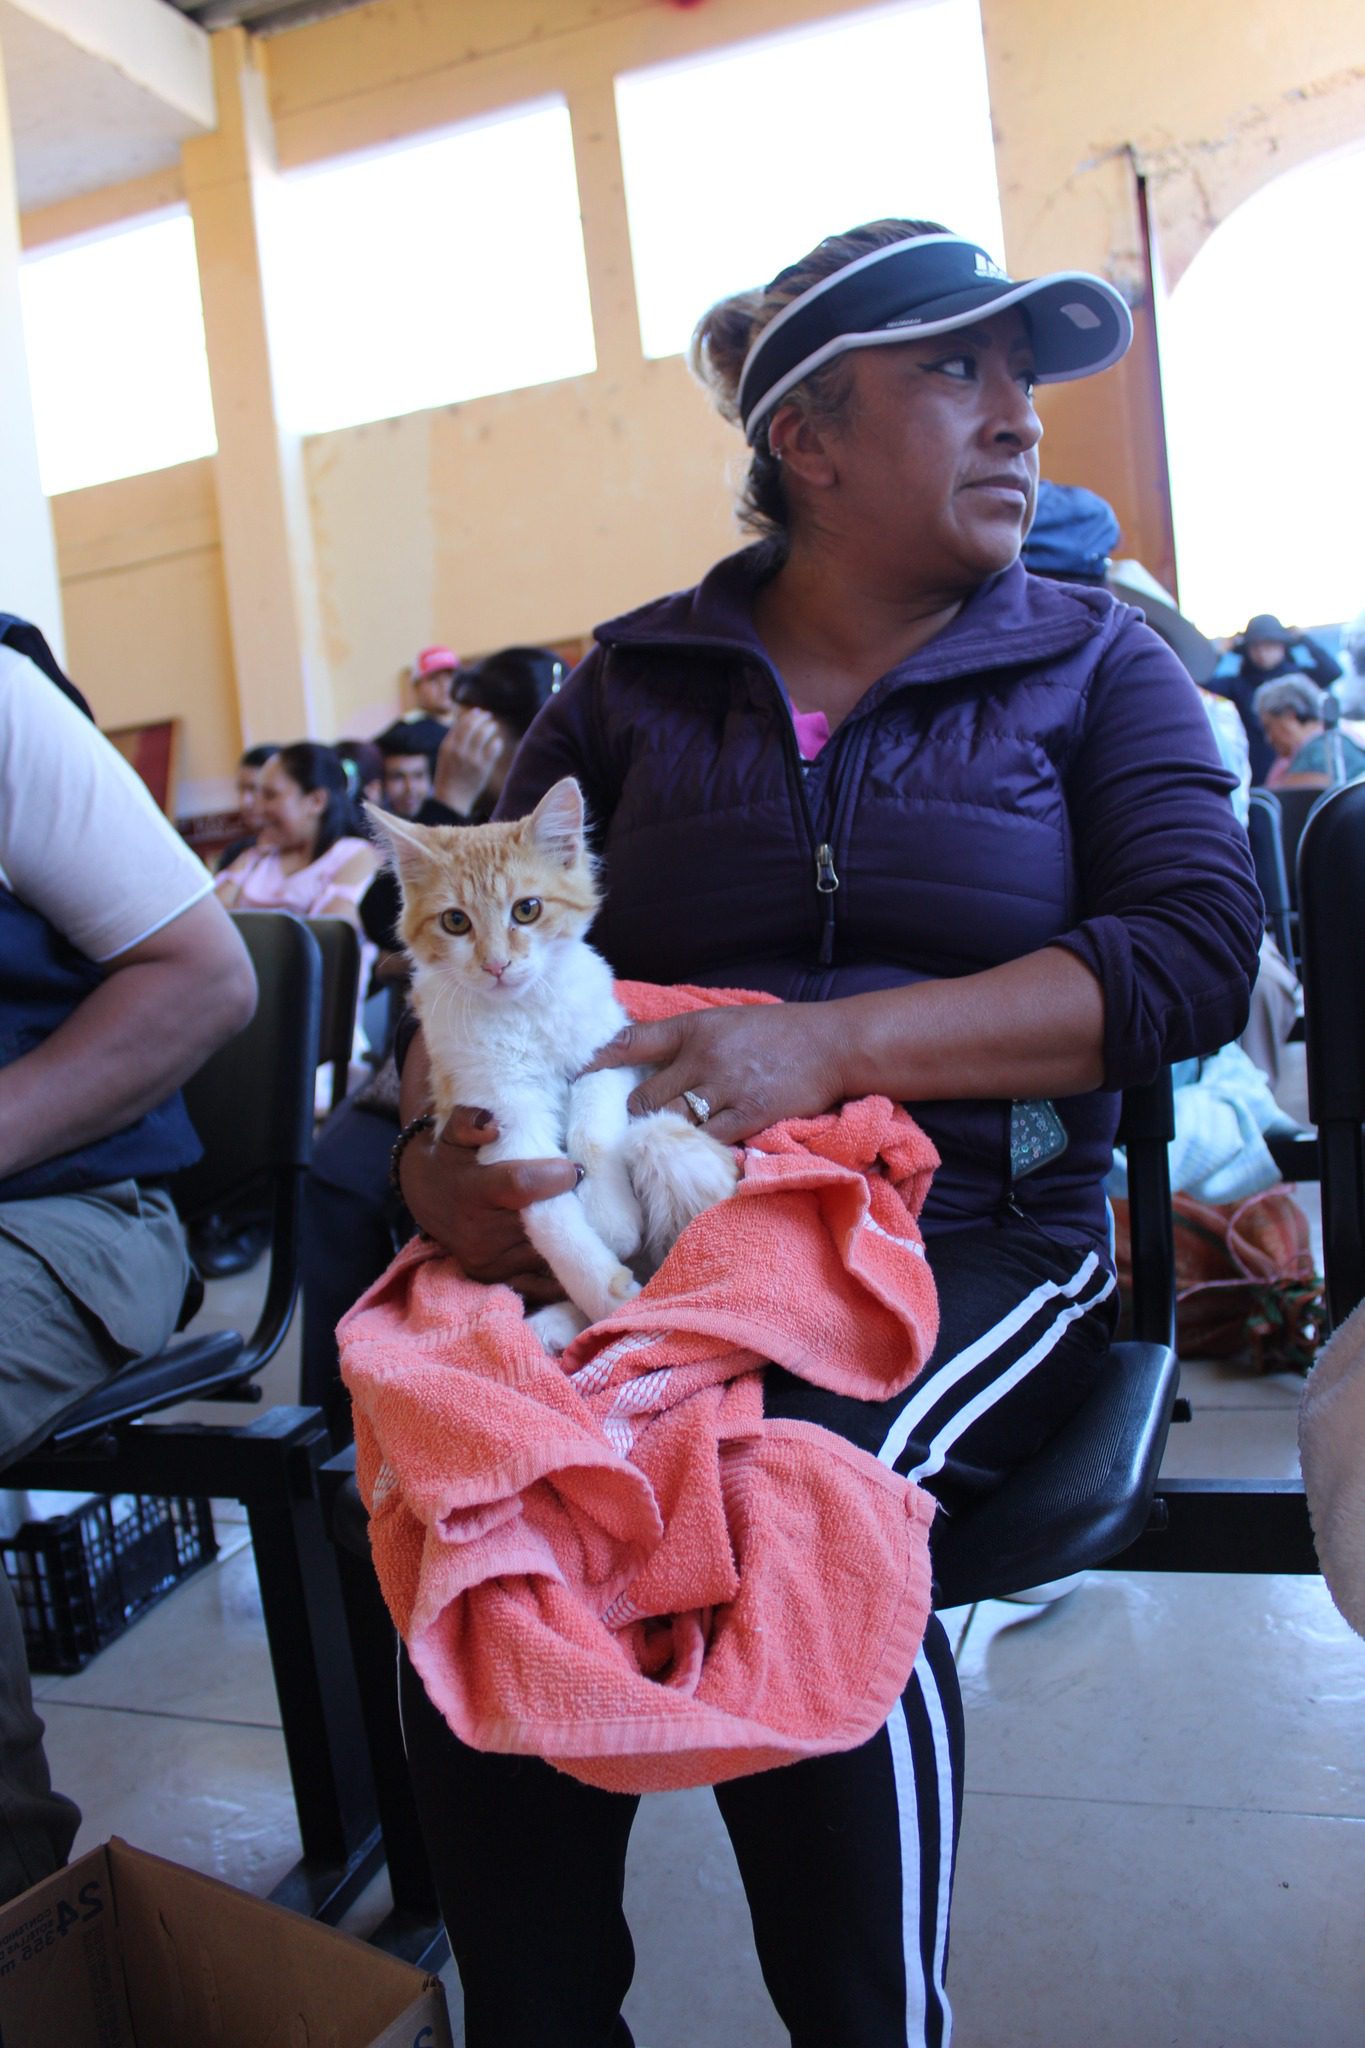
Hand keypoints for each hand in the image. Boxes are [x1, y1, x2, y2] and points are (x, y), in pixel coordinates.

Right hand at [398, 1105, 575, 1302]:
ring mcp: (489, 1262)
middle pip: (542, 1223)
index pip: (522, 1186)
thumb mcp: (453, 1133)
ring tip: (581, 1216)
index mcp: (473, 1192)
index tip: (577, 1169)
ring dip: (569, 1237)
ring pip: (547, 1252)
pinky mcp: (495, 1278)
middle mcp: (480, 1233)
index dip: (556, 1176)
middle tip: (585, 1194)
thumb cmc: (450, 1160)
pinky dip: (560, 1269)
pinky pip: (540, 1281)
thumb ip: (468, 1122)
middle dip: (569, 1208)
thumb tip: (490, 1124)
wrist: (427, 1197)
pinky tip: (576, 1253)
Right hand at [434, 708, 504, 815]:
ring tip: (493, 726)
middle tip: (488, 716)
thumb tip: (464, 720)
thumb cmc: (449, 775)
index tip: (478, 711)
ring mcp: (472, 759)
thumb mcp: (445, 755)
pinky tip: (497, 742)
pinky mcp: (483, 768)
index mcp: (447, 746)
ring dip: (490, 727)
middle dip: (482, 718)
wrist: (452, 799)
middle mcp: (459, 751)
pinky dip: (496, 742)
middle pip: (472, 726)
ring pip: (484, 734)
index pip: (461, 724)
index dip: (471, 715)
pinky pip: (493, 749)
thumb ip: (454, 739)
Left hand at [585, 1004, 848, 1145]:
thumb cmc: (781, 1032)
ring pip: (671, 1123)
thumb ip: (689, 1039)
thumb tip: (648, 1057)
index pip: (633, 1040)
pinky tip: (688, 1161)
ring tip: (652, 1152)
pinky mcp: (749, 1116)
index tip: (578, 1077)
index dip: (599, 1060)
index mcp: (695, 1028)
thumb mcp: (728, 1021)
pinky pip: (708, 1142)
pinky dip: (696, 1152)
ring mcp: (726, 1088)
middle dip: (635, 1117)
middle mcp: (704, 1057)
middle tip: (627, 1132)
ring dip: (660, 1139)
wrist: (834, 1044)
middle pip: (646, 1096)